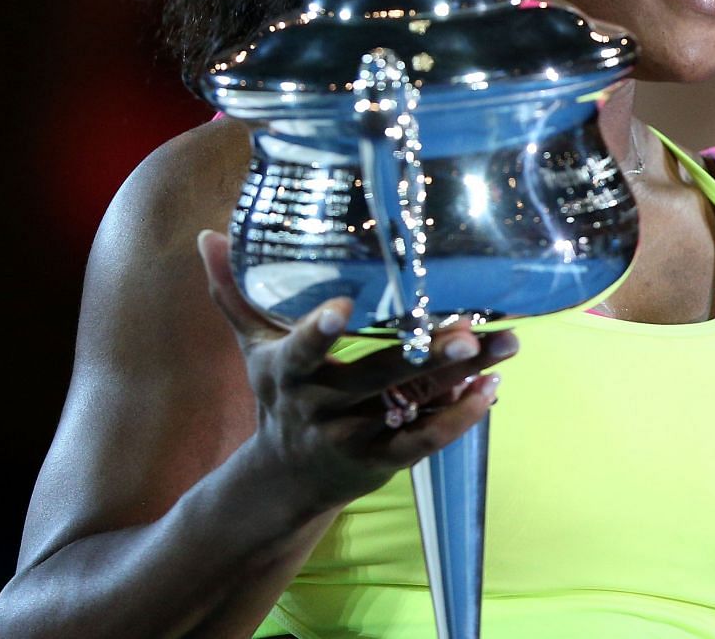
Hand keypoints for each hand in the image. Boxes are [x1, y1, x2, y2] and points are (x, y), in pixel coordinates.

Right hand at [196, 229, 516, 513]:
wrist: (284, 479)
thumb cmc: (277, 393)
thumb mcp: (253, 347)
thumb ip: (235, 292)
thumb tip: (208, 234)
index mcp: (287, 373)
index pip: (299, 352)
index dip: (318, 333)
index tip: (342, 308)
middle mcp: (320, 407)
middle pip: (376, 377)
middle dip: (424, 354)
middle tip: (466, 328)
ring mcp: (354, 437)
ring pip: (412, 404)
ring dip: (461, 376)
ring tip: (506, 343)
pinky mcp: (382, 460)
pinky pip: (425, 440)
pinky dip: (461, 417)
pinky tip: (493, 386)